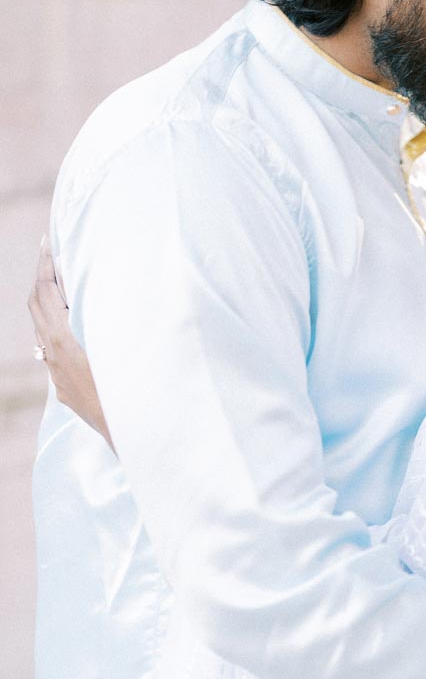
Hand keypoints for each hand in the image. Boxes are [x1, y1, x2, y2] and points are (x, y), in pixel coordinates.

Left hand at [27, 237, 114, 450]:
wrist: (131, 437)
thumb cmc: (135, 388)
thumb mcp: (127, 343)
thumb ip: (121, 316)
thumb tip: (136, 284)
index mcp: (63, 339)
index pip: (44, 291)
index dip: (45, 264)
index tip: (48, 240)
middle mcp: (53, 355)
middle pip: (35, 306)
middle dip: (41, 277)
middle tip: (51, 253)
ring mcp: (56, 375)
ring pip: (41, 330)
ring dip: (48, 304)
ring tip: (62, 284)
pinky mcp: (64, 391)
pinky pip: (53, 351)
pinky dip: (57, 328)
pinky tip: (75, 327)